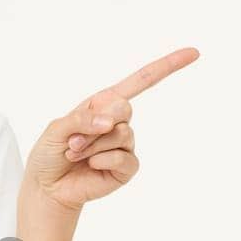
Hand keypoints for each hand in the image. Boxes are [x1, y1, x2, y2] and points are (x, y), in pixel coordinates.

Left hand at [25, 47, 199, 213]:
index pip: (140, 81)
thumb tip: (112, 122)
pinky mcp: (127, 168)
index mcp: (103, 103)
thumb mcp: (56, 129)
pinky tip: (91, 166)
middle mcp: (118, 121)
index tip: (193, 53)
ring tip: (76, 155)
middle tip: (73, 142)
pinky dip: (103, 161)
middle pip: (125, 109)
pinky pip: (124, 159)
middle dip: (95, 126)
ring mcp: (125, 145)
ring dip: (93, 146)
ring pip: (122, 135)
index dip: (167, 66)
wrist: (47, 187)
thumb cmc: (49, 154)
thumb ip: (81, 119)